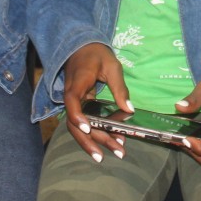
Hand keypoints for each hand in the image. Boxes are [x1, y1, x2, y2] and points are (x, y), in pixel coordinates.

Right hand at [61, 43, 130, 163]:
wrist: (82, 47)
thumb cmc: (97, 54)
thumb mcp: (112, 66)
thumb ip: (120, 88)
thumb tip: (129, 110)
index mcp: (78, 82)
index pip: (72, 101)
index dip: (77, 116)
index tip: (88, 129)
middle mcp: (72, 95)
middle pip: (75, 123)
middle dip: (92, 140)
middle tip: (112, 153)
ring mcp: (74, 102)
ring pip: (79, 127)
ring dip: (95, 141)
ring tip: (116, 150)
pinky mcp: (80, 105)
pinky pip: (85, 122)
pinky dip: (97, 133)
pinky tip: (112, 139)